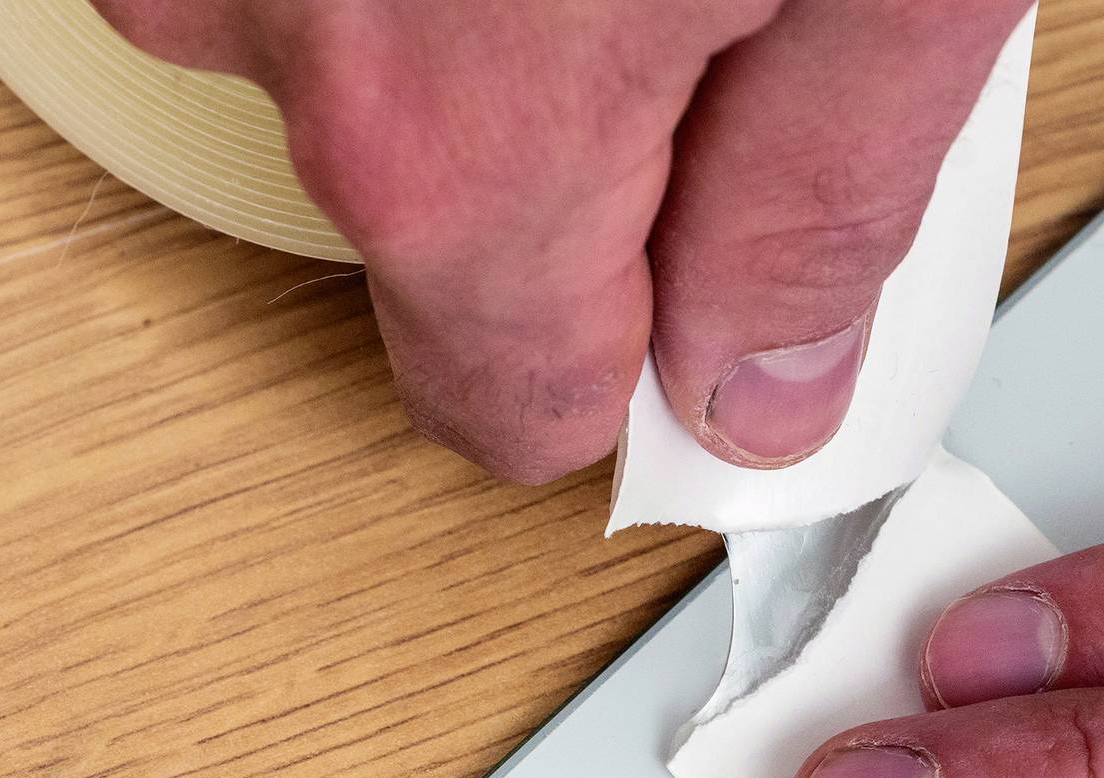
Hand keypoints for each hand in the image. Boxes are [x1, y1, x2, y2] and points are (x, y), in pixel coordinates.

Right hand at [93, 0, 1030, 479]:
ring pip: (366, 54)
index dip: (650, 373)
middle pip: (449, 226)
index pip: (517, 412)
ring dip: (490, 9)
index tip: (734, 309)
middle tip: (737, 10)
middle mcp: (282, 24)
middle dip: (589, 152)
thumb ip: (821, 212)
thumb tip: (765, 391)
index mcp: (455, 138)